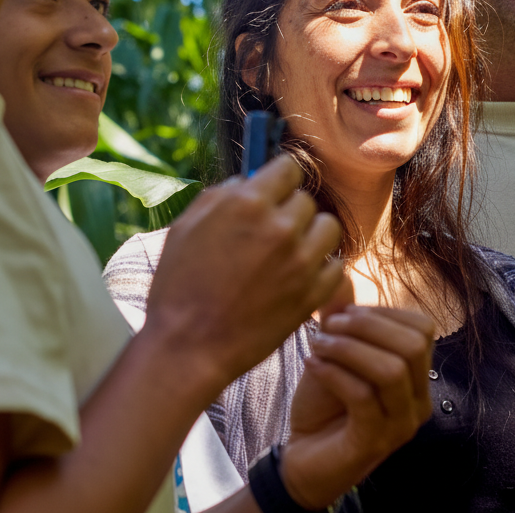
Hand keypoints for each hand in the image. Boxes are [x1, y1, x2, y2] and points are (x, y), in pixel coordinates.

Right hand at [143, 155, 342, 394]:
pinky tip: (300, 277)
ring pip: (329, 228)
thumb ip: (221, 195)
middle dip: (289, 212)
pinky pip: (337, 266)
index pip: (288, 168)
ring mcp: (301, 261)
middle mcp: (279, 226)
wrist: (188, 347)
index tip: (274, 194)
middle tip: (270, 235)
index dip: (280, 180)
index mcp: (247, 203)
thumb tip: (248, 180)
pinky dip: (322, 269)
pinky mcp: (313, 294)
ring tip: (290, 254)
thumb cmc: (178, 286)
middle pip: (306, 200)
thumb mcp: (186, 226)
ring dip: (312, 236)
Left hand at [279, 305, 435, 508]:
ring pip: (391, 369)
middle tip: (328, 326)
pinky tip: (311, 364)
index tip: (342, 312)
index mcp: (416, 376)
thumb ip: (342, 318)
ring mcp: (400, 425)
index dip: (382, 312)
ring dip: (348, 348)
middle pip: (413, 344)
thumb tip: (340, 274)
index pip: (423, 327)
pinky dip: (333, 373)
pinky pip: (363, 397)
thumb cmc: (323, 404)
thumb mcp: (334, 353)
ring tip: (316, 344)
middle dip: (366, 326)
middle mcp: (418, 401)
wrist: (302, 455)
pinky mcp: (373, 442)